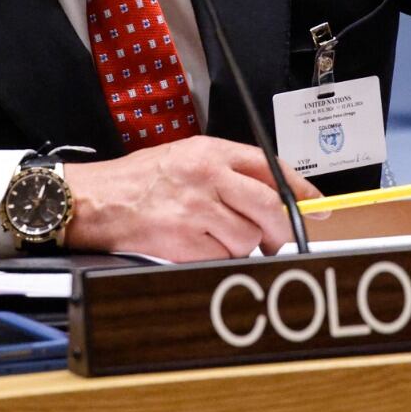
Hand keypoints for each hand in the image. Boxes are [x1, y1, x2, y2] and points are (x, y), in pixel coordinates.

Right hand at [62, 136, 321, 261]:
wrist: (95, 200)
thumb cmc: (137, 180)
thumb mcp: (184, 156)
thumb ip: (227, 169)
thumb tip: (273, 192)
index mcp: (209, 152)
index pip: (270, 167)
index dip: (298, 188)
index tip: (315, 204)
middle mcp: (207, 177)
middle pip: (269, 206)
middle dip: (280, 228)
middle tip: (277, 239)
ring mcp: (197, 210)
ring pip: (247, 237)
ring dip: (241, 245)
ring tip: (216, 237)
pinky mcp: (185, 241)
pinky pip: (222, 258)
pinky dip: (218, 259)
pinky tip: (199, 247)